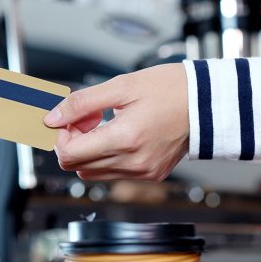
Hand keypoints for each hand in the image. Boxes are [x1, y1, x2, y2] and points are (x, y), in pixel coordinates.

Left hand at [44, 63, 188, 181]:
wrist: (208, 103)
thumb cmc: (171, 89)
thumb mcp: (121, 86)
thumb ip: (81, 103)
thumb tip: (52, 117)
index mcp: (125, 139)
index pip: (69, 154)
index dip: (61, 137)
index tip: (69, 119)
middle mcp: (133, 162)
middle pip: (76, 166)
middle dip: (73, 142)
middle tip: (87, 119)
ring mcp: (142, 172)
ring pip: (92, 173)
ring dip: (88, 151)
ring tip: (104, 126)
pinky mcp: (150, 175)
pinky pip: (113, 173)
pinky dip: (106, 157)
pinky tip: (119, 135)